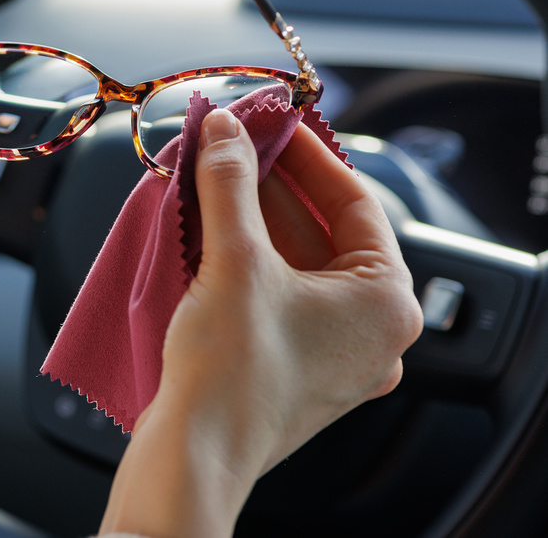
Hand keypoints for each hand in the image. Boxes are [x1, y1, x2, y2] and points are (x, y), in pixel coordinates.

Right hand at [101, 110, 422, 537]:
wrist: (193, 453)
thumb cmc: (233, 373)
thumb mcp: (237, 258)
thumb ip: (232, 182)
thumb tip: (227, 130)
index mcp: (384, 303)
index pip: (355, 201)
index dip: (310, 155)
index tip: (276, 125)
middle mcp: (368, 329)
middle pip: (323, 227)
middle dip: (274, 183)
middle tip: (236, 146)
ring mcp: (332, 349)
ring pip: (297, 258)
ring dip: (255, 215)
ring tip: (216, 176)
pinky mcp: (293, 360)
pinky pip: (278, 287)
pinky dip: (248, 252)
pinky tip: (211, 223)